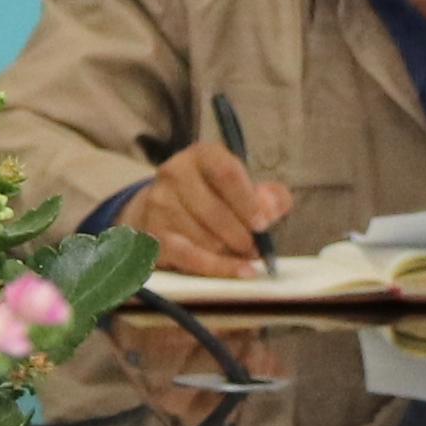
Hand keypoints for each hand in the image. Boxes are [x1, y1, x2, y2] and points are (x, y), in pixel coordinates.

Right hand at [123, 140, 292, 280]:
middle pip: (215, 211)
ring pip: (205, 238)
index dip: (248, 201)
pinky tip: (240, 271)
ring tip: (241, 254)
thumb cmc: (213, 196)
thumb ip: (269, 196)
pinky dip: (219, 267)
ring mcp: (159, 204)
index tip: (263, 224)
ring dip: (229, 252)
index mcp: (202, 155)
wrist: (163, 208)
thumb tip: (273, 208)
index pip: (226, 173)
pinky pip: (190, 256)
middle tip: (256, 248)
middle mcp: (175, 173)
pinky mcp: (152, 234)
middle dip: (242, 235)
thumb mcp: (243, 187)